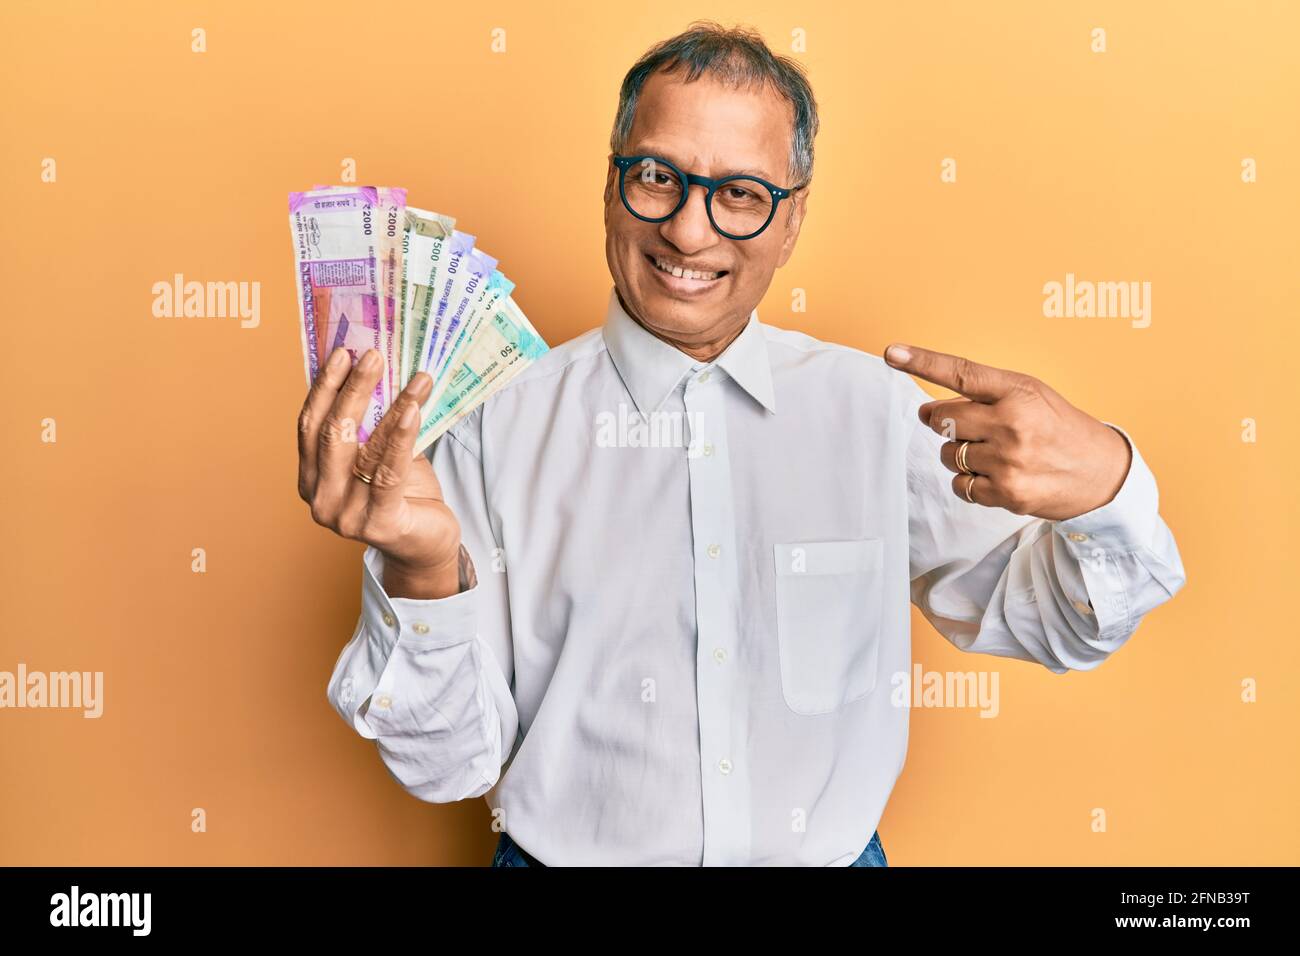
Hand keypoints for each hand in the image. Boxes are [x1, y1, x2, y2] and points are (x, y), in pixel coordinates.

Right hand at [297, 347, 462, 598]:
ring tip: (415, 378)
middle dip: (352, 388)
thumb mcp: (379, 456)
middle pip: (331, 432)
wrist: (428, 547)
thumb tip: (378, 372)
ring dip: (392, 406)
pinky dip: (400, 437)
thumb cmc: (404, 496)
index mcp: (311, 480)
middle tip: (373, 355)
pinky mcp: (378, 525)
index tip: (341, 353)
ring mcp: (345, 516)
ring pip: (362, 448)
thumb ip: (370, 427)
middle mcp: (320, 499)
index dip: (324, 387)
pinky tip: (413, 410)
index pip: (309, 425)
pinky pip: (388, 472)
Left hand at [884, 344, 1131, 520]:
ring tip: (994, 453)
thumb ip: (985, 395)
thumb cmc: (1059, 428)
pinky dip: (969, 482)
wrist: (1102, 473)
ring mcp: (1008, 460)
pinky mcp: (1007, 493)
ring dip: (959, 454)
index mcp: (1018, 391)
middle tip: (966, 426)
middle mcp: (1012, 423)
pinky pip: (960, 486)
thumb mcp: (1031, 395)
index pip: (961, 372)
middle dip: (943, 423)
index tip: (893, 353)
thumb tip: (932, 410)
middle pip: (942, 420)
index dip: (923, 362)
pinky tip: (996, 476)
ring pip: (948, 455)